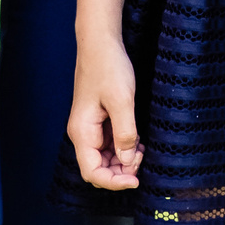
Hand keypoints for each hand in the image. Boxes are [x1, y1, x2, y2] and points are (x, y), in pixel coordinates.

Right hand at [67, 37, 143, 189]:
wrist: (100, 42)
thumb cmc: (108, 67)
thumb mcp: (121, 100)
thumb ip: (125, 133)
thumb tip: (128, 161)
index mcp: (82, 132)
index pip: (92, 172)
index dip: (113, 182)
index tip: (136, 180)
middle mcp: (82, 133)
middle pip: (98, 168)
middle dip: (121, 171)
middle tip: (142, 159)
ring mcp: (90, 127)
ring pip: (105, 158)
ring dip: (124, 161)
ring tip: (142, 150)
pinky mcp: (98, 120)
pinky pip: (109, 144)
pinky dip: (124, 148)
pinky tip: (138, 142)